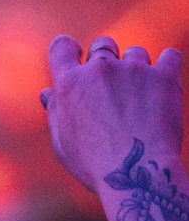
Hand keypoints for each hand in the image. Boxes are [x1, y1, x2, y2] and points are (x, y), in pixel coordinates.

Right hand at [42, 35, 183, 192]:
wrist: (137, 175)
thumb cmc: (95, 166)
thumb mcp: (64, 145)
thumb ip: (56, 113)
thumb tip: (49, 92)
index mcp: (70, 85)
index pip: (61, 47)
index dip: (69, 50)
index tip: (77, 58)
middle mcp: (100, 69)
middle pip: (103, 45)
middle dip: (106, 61)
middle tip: (113, 90)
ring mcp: (133, 70)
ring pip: (136, 54)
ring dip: (136, 70)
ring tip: (139, 102)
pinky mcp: (164, 76)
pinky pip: (170, 56)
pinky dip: (167, 67)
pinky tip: (162, 87)